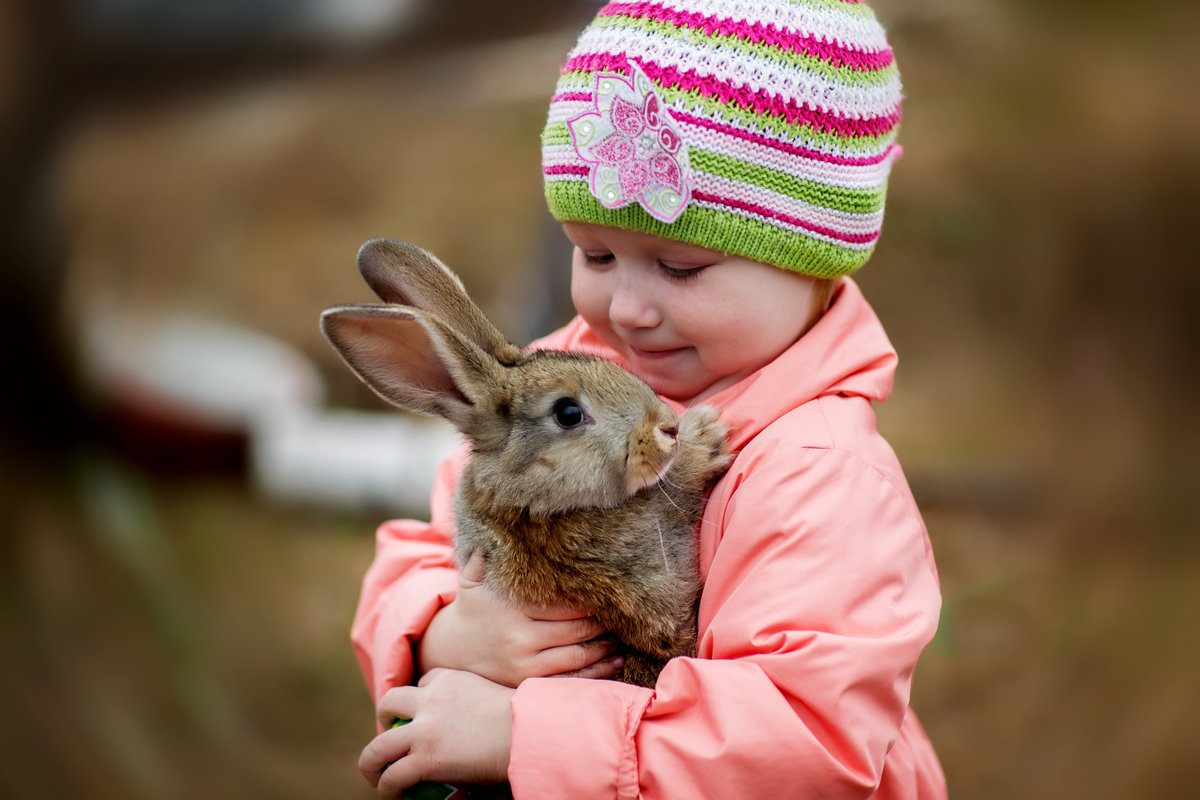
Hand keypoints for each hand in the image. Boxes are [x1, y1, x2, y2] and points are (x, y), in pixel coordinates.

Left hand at [359, 668, 513, 797]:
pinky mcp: (426, 758)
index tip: (424, 715)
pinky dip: (386, 788)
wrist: (527, 732)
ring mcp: (425, 729)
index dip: (420, 699)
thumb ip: (477, 702)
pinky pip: (393, 776)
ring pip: (379, 745)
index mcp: (449, 678)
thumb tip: (479, 724)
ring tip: (374, 774)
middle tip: (388, 736)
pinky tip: (391, 795)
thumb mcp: (494, 696)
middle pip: (390, 702)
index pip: (425, 682)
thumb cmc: (523, 719)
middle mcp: (430, 698)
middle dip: (383, 718)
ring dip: (371, 762)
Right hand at [416, 551, 623, 686]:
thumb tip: (494, 527)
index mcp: (513, 612)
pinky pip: (568, 681)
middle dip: (603, 623)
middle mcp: (521, 640)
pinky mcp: (527, 684)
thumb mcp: (470, 581)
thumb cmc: (470, 610)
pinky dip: (595, 674)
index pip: (562, 605)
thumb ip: (483, 558)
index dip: (589, 601)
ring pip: (577, 657)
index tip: (609, 592)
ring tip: (623, 638)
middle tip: (625, 614)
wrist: (448, 652)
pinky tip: (615, 663)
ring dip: (605, 648)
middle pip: (575, 630)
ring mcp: (525, 666)